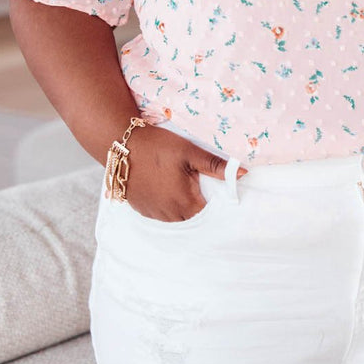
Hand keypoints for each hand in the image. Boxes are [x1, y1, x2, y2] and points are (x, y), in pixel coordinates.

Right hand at [120, 124, 247, 221]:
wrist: (121, 144)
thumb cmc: (158, 146)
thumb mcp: (190, 152)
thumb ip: (215, 165)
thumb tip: (243, 173)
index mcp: (184, 201)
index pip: (207, 214)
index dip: (214, 204)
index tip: (216, 194)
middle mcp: (169, 213)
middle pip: (191, 218)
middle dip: (197, 206)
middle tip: (199, 188)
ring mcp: (153, 213)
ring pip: (175, 218)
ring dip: (181, 208)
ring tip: (182, 189)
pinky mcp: (140, 209)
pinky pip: (159, 215)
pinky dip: (166, 208)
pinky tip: (165, 191)